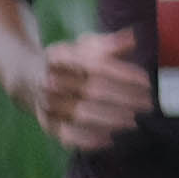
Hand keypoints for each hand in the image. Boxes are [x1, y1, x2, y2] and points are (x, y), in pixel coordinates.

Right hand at [26, 29, 150, 149]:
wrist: (30, 78)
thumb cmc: (69, 62)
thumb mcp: (84, 47)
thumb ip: (108, 44)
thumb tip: (132, 37)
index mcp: (60, 56)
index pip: (96, 65)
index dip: (123, 74)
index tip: (147, 82)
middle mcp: (50, 80)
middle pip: (92, 90)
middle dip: (124, 98)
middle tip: (148, 104)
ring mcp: (46, 103)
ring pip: (81, 114)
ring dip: (110, 119)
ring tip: (134, 121)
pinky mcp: (47, 123)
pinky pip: (67, 134)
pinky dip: (88, 139)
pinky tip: (110, 139)